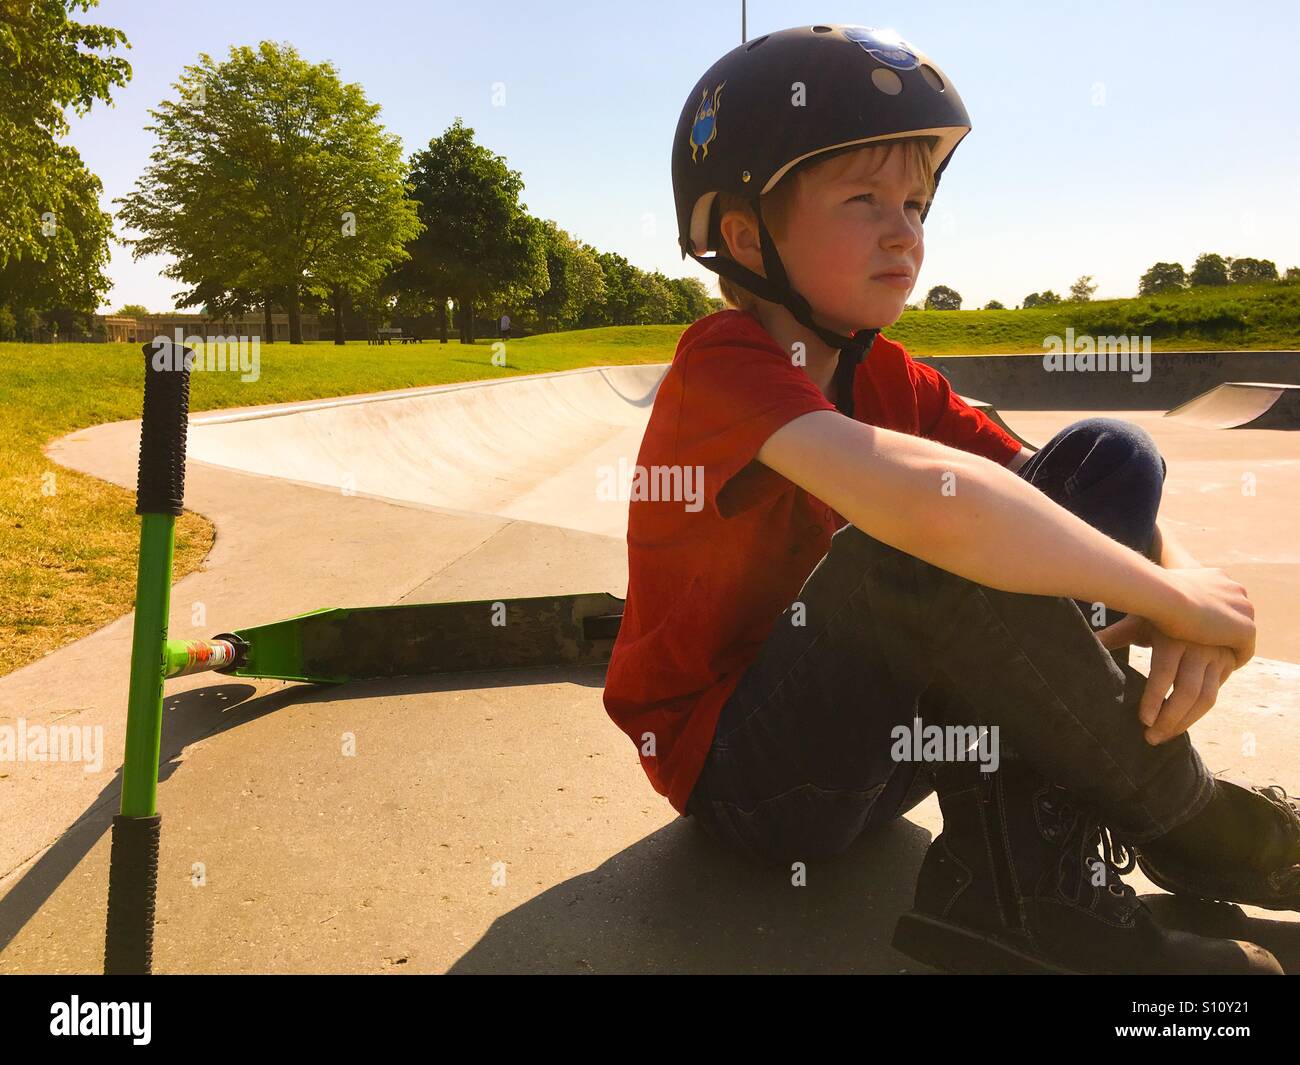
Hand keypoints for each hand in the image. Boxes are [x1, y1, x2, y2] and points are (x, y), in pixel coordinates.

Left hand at [1096, 614, 1237, 744]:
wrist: (1198, 601)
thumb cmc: (1157, 615)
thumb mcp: (1137, 622)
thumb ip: (1114, 636)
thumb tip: (1088, 644)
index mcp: (1173, 635)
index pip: (1163, 673)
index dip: (1154, 699)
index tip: (1143, 721)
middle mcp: (1200, 645)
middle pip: (1188, 692)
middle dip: (1169, 719)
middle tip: (1150, 738)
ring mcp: (1217, 655)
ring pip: (1205, 699)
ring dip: (1184, 723)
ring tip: (1162, 737)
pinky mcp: (1228, 663)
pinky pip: (1213, 695)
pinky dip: (1197, 714)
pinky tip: (1179, 724)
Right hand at [1151, 566, 1255, 669]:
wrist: (1164, 595)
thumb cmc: (1151, 594)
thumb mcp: (1156, 593)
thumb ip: (1156, 600)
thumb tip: (1120, 619)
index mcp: (1216, 577)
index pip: (1223, 600)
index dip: (1214, 618)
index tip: (1201, 634)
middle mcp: (1234, 590)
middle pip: (1236, 616)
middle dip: (1226, 632)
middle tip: (1210, 651)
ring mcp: (1243, 609)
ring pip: (1241, 633)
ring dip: (1230, 648)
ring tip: (1214, 666)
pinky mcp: (1246, 629)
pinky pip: (1245, 650)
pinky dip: (1235, 661)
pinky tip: (1219, 672)